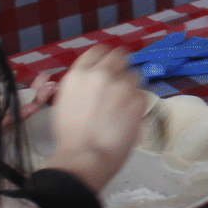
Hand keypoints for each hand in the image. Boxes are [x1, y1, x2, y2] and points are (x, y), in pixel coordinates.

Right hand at [45, 45, 146, 192]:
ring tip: (124, 105)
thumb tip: (94, 81)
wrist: (85, 156)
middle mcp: (101, 74)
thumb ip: (81, 86)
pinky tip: (129, 117)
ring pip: (134, 75)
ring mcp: (121, 86)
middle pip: (119, 57)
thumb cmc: (70, 137)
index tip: (109, 66)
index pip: (98, 52)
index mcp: (79, 74)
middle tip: (120, 84)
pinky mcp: (138, 100)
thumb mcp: (65, 102)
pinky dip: (138, 103)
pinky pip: (142, 95)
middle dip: (121, 68)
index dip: (105, 59)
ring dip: (131, 86)